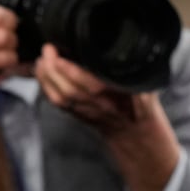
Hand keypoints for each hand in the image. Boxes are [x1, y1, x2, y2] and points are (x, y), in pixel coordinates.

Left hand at [36, 44, 180, 190]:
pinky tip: (42, 75)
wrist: (136, 139)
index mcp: (117, 98)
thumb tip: (137, 54)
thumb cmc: (144, 110)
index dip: (70, 70)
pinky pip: (59, 104)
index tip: (57, 54)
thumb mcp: (149, 90)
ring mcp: (85, 113)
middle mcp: (98, 106)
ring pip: (60, 98)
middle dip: (52, 72)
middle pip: (68, 90)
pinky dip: (47, 90)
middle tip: (44, 51)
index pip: (88, 83)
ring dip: (46, 80)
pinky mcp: (77, 116)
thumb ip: (142, 75)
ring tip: (40, 61)